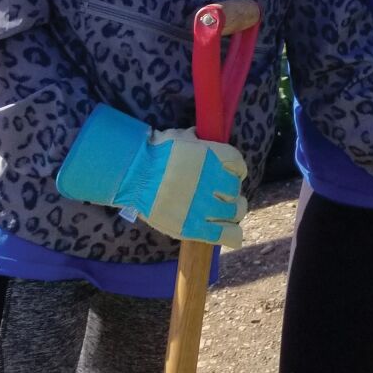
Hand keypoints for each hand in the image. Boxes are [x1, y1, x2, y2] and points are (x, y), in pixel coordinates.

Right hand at [56, 104, 247, 247]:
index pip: (238, 165)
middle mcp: (213, 180)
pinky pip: (223, 234)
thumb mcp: (181, 137)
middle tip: (226, 196)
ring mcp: (204, 205)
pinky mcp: (193, 226)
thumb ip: (198, 139)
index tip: (233, 175)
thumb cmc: (155, 153)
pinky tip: (235, 236)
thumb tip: (203, 135)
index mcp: (213, 157)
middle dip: (233, 193)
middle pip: (235, 190)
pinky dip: (233, 235)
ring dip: (235, 212)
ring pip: (234, 211)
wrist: (134, 174)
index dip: (237, 171)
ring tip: (229, 213)